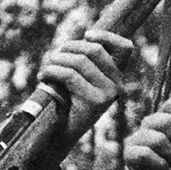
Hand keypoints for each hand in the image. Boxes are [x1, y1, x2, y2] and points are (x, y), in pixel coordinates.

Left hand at [39, 29, 133, 146]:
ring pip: (79, 61)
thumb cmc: (66, 102)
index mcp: (117, 78)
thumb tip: (83, 37)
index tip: (86, 35)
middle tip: (54, 56)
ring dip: (56, 60)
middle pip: (94, 50)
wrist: (60, 135)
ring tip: (47, 68)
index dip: (107, 36)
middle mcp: (118, 85)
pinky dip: (51, 71)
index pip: (126, 48)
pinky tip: (44, 77)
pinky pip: (69, 75)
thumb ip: (85, 60)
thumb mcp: (80, 78)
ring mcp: (108, 94)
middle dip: (69, 47)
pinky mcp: (95, 101)